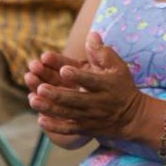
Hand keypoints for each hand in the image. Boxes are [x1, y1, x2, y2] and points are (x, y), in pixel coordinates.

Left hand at [28, 31, 149, 140]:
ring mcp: (90, 118)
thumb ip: (103, 52)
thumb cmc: (121, 86)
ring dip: (50, 108)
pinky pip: (69, 130)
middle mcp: (98, 103)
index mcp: (106, 85)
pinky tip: (40, 120)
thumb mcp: (118, 67)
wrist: (132, 117)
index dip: (78, 76)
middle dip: (57, 94)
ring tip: (33, 100)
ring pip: (68, 114)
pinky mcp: (85, 129)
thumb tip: (91, 35)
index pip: (91, 80)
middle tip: (41, 88)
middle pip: (76, 99)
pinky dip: (55, 127)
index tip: (64, 70)